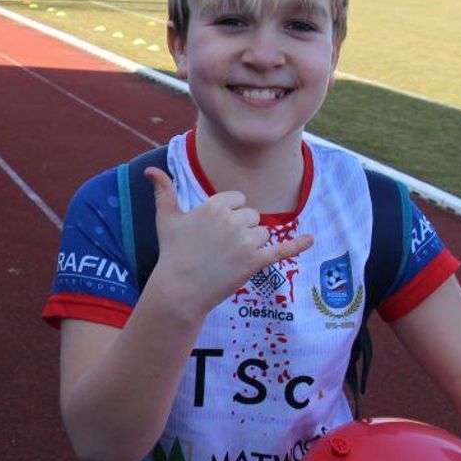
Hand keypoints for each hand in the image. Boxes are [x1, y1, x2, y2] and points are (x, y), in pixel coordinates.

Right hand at [144, 167, 313, 318]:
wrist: (179, 290)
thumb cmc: (173, 253)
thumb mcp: (166, 219)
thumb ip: (163, 191)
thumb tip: (149, 169)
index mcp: (215, 205)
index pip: (238, 200)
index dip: (230, 215)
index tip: (214, 232)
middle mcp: (233, 219)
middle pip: (252, 217)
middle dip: (241, 231)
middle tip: (219, 249)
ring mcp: (246, 241)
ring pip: (263, 234)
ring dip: (252, 245)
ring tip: (229, 259)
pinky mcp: (256, 261)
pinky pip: (281, 249)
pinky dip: (297, 245)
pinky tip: (310, 239)